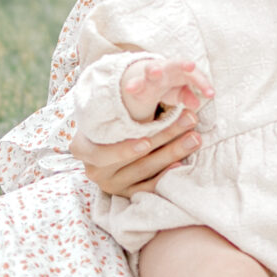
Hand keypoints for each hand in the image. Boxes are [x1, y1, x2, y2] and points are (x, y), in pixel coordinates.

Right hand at [79, 117, 199, 198]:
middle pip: (132, 159)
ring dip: (173, 152)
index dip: (124, 150)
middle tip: (188, 121)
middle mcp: (95, 171)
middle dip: (164, 137)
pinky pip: (148, 187)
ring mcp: (112, 184)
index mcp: (82, 149)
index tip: (147, 142)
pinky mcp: (127, 193)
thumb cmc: (108, 121)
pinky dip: (166, 175)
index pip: (103, 153)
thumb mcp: (108, 113)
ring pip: (145, 170)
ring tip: (193, 138)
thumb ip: (125, 106)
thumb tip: (153, 83)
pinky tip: (181, 164)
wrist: (103, 142)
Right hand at [118, 56, 213, 125]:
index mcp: (180, 70)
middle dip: (183, 65)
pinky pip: (135, 84)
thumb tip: (196, 104)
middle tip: (191, 66)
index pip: (194, 75)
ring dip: (154, 70)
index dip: (203, 83)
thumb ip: (187, 96)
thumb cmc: (168, 84)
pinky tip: (130, 88)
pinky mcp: (138, 83)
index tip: (211, 94)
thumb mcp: (179, 92)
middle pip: (176, 64)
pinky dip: (133, 85)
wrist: (145, 77)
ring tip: (155, 72)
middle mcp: (167, 69)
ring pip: (152, 69)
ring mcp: (150, 74)